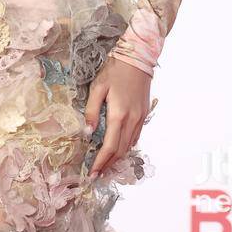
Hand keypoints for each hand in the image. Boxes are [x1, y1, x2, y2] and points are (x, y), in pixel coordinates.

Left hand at [85, 55, 151, 177]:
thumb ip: (91, 110)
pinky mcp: (144, 114)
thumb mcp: (98, 87)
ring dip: (117, 158)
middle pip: (120, 151)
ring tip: (105, 165)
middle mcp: (132, 120)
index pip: (109, 147)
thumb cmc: (115, 70)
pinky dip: (125, 147)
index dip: (100, 163)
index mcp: (118, 115)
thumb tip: (87, 133)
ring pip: (129, 146)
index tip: (92, 173)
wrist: (138, 57)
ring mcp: (140, 118)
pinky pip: (135, 137)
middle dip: (108, 165)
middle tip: (96, 174)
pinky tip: (117, 148)